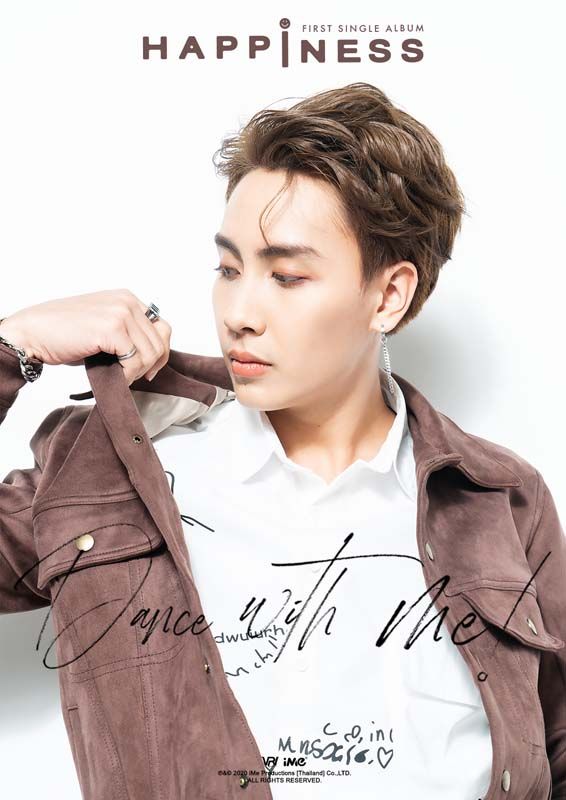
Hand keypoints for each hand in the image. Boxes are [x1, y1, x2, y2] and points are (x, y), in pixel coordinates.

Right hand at [0, 289, 171, 385]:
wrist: (33, 331)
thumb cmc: (63, 333)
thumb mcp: (103, 327)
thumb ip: (128, 334)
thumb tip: (151, 358)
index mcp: (127, 298)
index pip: (162, 327)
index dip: (159, 351)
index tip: (148, 369)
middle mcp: (127, 302)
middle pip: (160, 341)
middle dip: (150, 365)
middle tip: (133, 377)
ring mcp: (120, 313)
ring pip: (150, 352)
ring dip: (138, 371)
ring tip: (121, 377)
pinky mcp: (112, 328)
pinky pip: (134, 360)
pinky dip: (127, 374)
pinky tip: (115, 377)